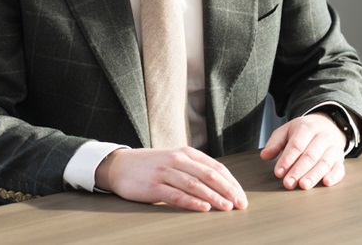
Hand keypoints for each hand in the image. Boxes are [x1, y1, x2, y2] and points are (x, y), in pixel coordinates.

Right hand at [94, 147, 247, 211]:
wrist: (120, 165)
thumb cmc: (151, 165)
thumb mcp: (175, 160)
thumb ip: (194, 169)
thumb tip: (222, 186)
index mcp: (186, 153)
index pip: (215, 167)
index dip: (231, 183)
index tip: (241, 196)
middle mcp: (177, 159)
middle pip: (209, 175)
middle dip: (228, 191)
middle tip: (240, 204)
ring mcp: (165, 172)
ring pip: (195, 184)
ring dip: (214, 197)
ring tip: (227, 207)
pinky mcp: (153, 186)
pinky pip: (176, 194)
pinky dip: (192, 201)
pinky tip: (203, 208)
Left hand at [259, 114, 346, 189]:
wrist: (327, 125)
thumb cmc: (304, 131)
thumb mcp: (287, 130)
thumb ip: (275, 143)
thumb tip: (264, 155)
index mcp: (307, 128)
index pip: (297, 145)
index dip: (287, 159)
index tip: (279, 172)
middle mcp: (322, 137)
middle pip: (310, 155)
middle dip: (298, 171)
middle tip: (288, 183)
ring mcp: (333, 148)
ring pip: (324, 163)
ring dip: (314, 176)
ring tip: (303, 186)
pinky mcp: (340, 159)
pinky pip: (339, 168)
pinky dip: (334, 176)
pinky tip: (326, 183)